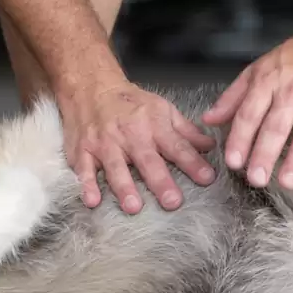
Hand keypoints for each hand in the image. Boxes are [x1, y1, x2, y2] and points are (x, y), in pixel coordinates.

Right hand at [61, 82, 216, 213]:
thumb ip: (185, 131)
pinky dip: (87, 184)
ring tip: (133, 206)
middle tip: (172, 201)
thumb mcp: (162, 108)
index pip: (176, 146)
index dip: (192, 162)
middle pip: (147, 159)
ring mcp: (104, 142)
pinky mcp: (83, 149)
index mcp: (153, 124)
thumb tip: (210, 147)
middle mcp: (130, 134)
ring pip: (115, 166)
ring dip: (124, 186)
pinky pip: (84, 168)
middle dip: (160, 180)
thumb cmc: (131, 102)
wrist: (91, 85)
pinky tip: (92, 200)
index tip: (207, 178)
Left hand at [203, 25, 292, 189]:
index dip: (240, 138)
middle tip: (256, 179)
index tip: (233, 162)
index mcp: (268, 82)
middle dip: (265, 153)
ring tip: (287, 182)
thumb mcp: (258, 70)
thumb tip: (209, 119)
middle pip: (277, 126)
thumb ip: (233, 97)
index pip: (250, 113)